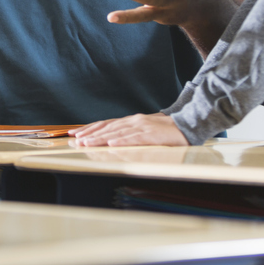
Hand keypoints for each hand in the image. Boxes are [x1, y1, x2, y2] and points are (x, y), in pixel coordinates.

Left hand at [70, 113, 188, 146]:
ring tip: (88, 143)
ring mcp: (142, 126)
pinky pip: (134, 138)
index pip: (106, 124)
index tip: (76, 134)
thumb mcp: (144, 130)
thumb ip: (129, 134)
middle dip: (90, 134)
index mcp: (131, 120)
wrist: (187, 125)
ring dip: (100, 138)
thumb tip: (111, 140)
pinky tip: (111, 144)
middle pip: (108, 127)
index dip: (90, 128)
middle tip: (77, 141)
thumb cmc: (165, 131)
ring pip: (117, 132)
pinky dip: (121, 141)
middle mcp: (134, 121)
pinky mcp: (151, 134)